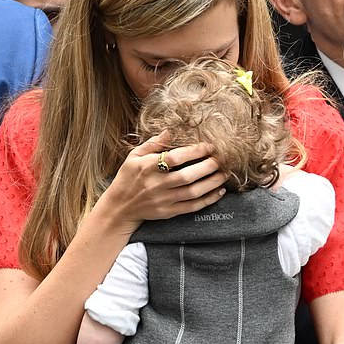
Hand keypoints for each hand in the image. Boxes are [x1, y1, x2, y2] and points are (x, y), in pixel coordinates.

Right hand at [99, 132, 229, 234]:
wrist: (119, 207)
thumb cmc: (127, 177)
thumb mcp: (134, 156)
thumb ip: (153, 144)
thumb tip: (170, 131)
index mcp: (148, 167)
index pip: (175, 158)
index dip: (194, 151)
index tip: (209, 146)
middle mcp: (156, 184)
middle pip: (187, 176)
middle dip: (208, 167)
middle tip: (221, 159)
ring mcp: (163, 200)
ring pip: (193, 192)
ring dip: (212, 183)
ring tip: (224, 174)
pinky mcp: (169, 212)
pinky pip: (193, 207)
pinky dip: (208, 200)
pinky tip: (219, 191)